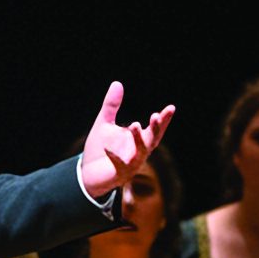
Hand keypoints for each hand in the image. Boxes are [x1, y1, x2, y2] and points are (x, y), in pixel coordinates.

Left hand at [78, 81, 175, 200]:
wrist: (87, 174)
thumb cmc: (100, 148)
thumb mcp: (104, 123)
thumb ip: (112, 105)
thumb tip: (117, 83)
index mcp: (138, 140)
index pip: (155, 129)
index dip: (164, 120)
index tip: (171, 108)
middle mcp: (138, 152)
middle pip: (152, 140)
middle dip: (156, 128)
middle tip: (157, 115)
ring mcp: (130, 164)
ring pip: (140, 153)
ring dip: (139, 140)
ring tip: (135, 124)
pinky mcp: (118, 174)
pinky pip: (119, 165)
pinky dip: (114, 156)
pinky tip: (107, 147)